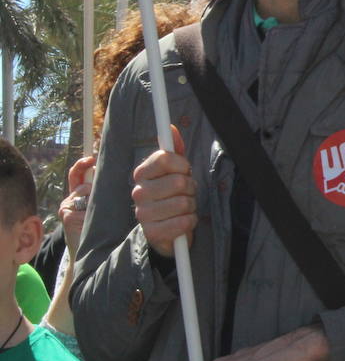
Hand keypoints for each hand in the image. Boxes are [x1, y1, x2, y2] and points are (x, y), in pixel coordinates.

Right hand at [60, 154, 97, 253]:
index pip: (76, 174)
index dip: (82, 164)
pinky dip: (92, 214)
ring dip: (97, 202)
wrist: (90, 252)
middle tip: (107, 199)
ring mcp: (66, 206)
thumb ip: (103, 193)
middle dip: (97, 188)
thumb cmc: (102, 228)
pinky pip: (85, 207)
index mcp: (78, 195)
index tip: (92, 158)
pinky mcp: (67, 215)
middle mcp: (69, 199)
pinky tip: (92, 224)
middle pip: (85, 184)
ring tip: (100, 217)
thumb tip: (114, 177)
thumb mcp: (103, 208)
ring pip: (86, 192)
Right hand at [131, 125, 196, 257]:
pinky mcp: (152, 232)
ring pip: (183, 202)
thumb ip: (174, 149)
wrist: (166, 229)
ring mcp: (142, 214)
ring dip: (191, 206)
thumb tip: (170, 128)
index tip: (185, 171)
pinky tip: (183, 221)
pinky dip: (190, 221)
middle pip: (178, 181)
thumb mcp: (176, 170)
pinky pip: (183, 222)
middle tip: (185, 193)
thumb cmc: (172, 194)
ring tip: (183, 207)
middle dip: (190, 188)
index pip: (164, 159)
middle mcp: (138, 192)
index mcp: (142, 174)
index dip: (182, 165)